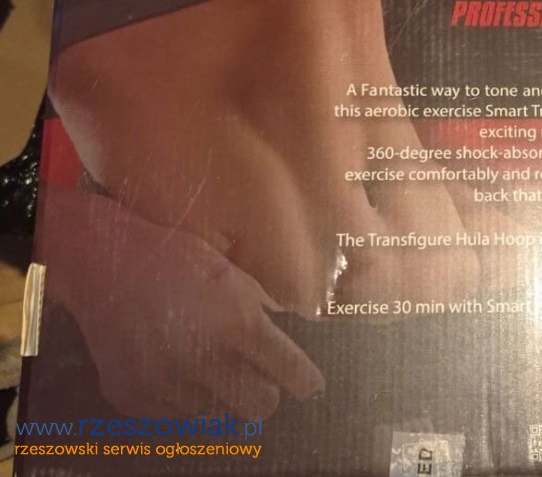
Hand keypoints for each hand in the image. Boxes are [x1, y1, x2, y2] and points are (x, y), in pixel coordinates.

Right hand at [39, 184, 323, 418]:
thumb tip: (287, 329)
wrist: (101, 263)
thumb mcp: (229, 270)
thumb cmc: (173, 257)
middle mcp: (202, 360)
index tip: (309, 384)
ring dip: (216, 392)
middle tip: (254, 373)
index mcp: (236, 323)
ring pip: (215, 413)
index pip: (289, 371)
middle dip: (264, 391)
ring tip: (199, 359)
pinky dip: (179, 396)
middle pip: (259, 406)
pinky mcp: (133, 397)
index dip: (305, 380)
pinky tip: (169, 364)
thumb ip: (260, 305)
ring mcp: (164, 384)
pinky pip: (173, 414)